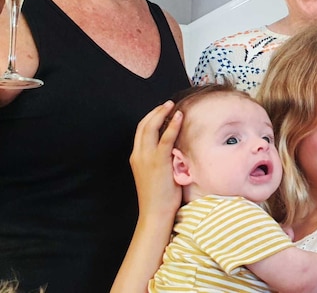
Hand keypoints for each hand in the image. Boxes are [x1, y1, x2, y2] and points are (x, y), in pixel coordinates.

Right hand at [131, 101, 182, 221]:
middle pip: (143, 125)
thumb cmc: (160, 196)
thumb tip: (175, 148)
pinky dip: (172, 125)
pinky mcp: (158, 162)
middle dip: (155, 112)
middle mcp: (138, 155)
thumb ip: (161, 159)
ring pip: (151, 128)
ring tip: (172, 106)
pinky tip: (179, 116)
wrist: (155, 212)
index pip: (141, 131)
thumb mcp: (157, 173)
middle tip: (167, 104)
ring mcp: (147, 158)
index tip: (161, 111)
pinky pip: (165, 139)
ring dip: (162, 114)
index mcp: (136, 157)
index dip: (150, 118)